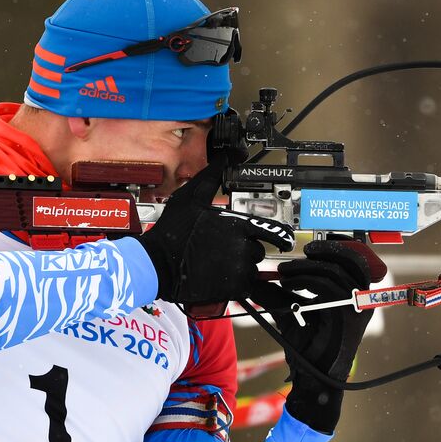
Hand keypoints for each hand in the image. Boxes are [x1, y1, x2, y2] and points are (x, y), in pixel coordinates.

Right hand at [138, 153, 293, 304]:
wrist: (158, 263)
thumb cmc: (173, 231)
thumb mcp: (191, 195)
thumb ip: (214, 175)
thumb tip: (229, 153)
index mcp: (239, 224)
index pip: (273, 231)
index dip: (279, 237)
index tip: (283, 241)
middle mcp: (243, 246)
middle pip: (258, 250)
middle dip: (245, 250)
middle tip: (223, 249)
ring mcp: (239, 268)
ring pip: (251, 269)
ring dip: (240, 268)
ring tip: (217, 263)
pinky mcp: (232, 287)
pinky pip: (245, 286)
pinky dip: (235, 283)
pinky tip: (218, 276)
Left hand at [265, 240, 374, 433]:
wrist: (312, 378)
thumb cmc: (305, 349)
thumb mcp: (288, 313)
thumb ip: (277, 294)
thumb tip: (255, 279)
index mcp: (353, 296)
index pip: (355, 261)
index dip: (336, 248)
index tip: (310, 248)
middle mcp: (360, 301)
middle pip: (351, 260)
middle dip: (326, 250)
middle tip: (301, 253)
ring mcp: (357, 309)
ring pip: (335, 272)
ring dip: (306, 267)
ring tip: (284, 273)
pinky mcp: (349, 317)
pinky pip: (329, 287)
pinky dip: (305, 280)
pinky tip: (288, 285)